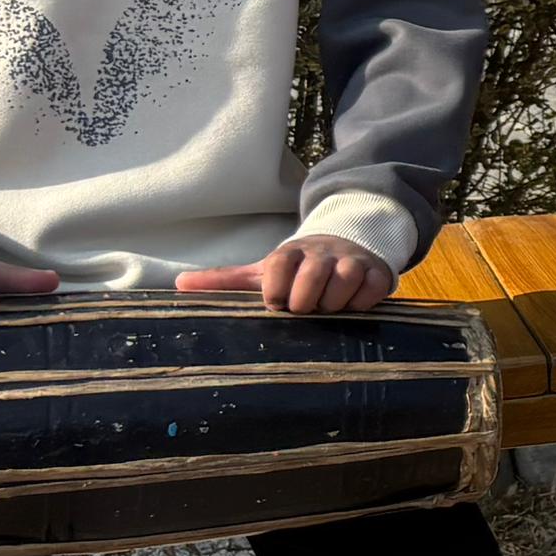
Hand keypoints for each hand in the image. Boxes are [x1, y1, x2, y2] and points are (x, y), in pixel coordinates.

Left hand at [175, 238, 394, 313]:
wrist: (346, 246)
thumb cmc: (297, 268)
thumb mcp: (263, 272)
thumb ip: (224, 280)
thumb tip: (177, 284)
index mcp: (290, 253)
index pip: (279, 267)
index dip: (276, 291)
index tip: (276, 304)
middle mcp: (321, 253)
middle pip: (312, 277)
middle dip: (306, 301)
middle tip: (303, 309)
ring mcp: (352, 261)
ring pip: (344, 282)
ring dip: (334, 303)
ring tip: (327, 309)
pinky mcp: (378, 272)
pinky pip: (372, 290)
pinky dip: (362, 303)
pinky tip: (352, 306)